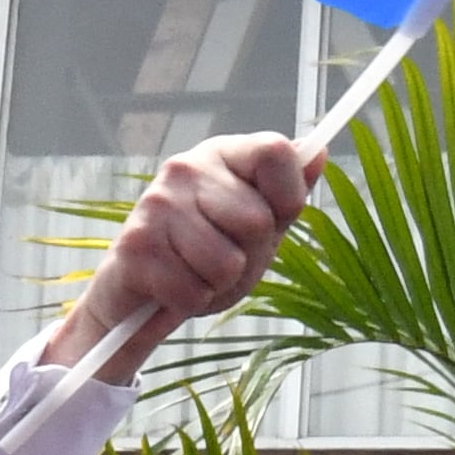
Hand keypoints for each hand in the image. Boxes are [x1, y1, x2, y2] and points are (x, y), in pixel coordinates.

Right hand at [43, 133, 321, 381]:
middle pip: (257, 219)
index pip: (276, 152)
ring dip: (219, 284)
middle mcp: (186, 168)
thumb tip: (319, 152)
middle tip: (224, 257)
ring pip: (226, 263)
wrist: (140, 294)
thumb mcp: (256, 226)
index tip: (272, 219)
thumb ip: (286, 194)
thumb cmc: (205, 256)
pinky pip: (193, 291)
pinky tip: (173, 287)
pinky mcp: (135, 245)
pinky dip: (191, 302)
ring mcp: (157, 203)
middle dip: (249, 255)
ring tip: (197, 273)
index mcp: (222, 154)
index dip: (287, 195)